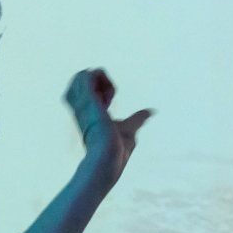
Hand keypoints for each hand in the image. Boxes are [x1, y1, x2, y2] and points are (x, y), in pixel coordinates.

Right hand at [65, 69, 151, 187]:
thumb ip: (138, 118)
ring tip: (110, 94)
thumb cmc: (117, 150)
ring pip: (82, 75)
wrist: (109, 158)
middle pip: (80, 80)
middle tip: (110, 96)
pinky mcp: (86, 100)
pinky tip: (111, 93)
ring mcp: (80, 103)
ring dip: (100, 78)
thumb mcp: (129, 128)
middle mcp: (80, 107)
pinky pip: (87, 74)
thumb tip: (152, 112)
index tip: (110, 104)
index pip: (87, 91)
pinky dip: (102, 77)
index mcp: (87, 113)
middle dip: (98, 81)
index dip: (102, 91)